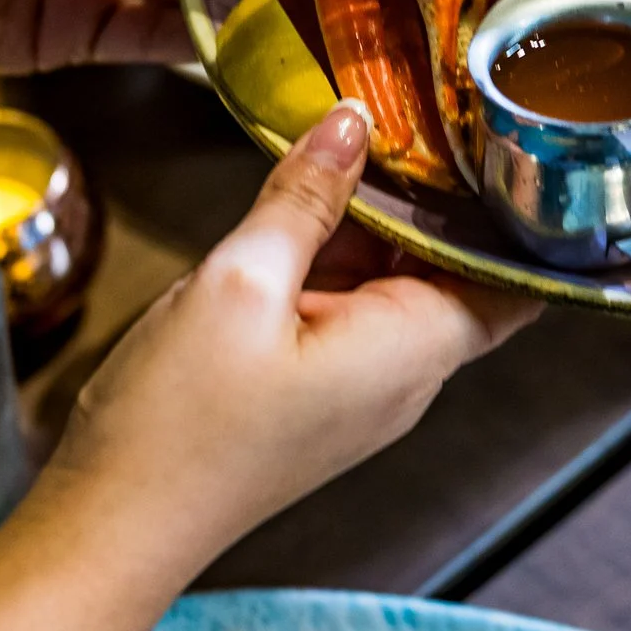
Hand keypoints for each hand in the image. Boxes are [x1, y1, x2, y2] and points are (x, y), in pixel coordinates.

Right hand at [0, 104, 540, 630]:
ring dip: (383, 219)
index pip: (515, 275)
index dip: (520, 209)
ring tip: (366, 135)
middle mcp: (407, 372)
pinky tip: (312, 202)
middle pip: (456, 266)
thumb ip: (304, 198)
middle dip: (442, 195)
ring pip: (399, 280)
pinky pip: (353, 305)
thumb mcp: (239, 282)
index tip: (502, 138)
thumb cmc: (177, 425)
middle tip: (419, 108)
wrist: (111, 523)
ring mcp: (365, 384)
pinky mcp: (322, 389)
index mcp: (415, 346)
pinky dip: (343, 252)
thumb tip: (351, 123)